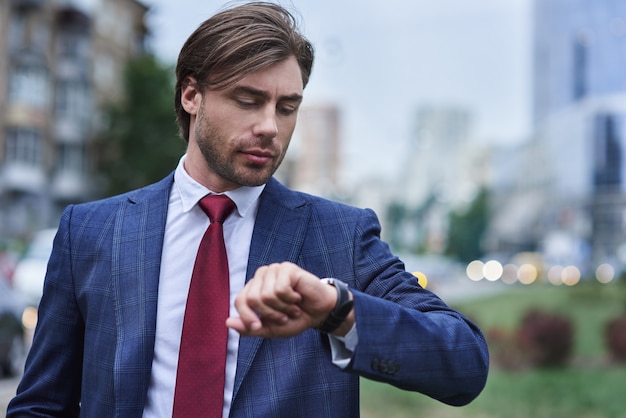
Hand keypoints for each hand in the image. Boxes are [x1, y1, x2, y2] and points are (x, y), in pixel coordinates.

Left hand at [226, 262, 340, 337]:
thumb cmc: (294, 319)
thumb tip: (227, 322)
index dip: (247, 317)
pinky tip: (298, 297)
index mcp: (253, 289)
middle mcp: (261, 276)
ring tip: (292, 307)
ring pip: (267, 295)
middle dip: (270, 314)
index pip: (240, 301)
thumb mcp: (270, 329)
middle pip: (253, 299)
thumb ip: (249, 328)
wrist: (319, 313)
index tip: (259, 327)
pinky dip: (291, 299)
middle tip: (284, 316)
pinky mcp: (287, 268)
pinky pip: (281, 289)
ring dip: (283, 308)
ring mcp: (273, 270)